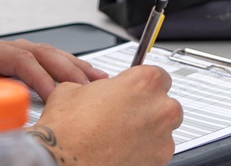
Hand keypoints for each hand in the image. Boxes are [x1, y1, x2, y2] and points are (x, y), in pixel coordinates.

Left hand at [0, 34, 107, 106]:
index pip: (17, 58)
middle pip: (38, 52)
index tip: (58, 93)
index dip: (40, 75)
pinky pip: (31, 64)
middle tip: (95, 86)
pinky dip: (54, 71)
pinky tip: (70, 81)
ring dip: (68, 67)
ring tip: (96, 80)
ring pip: (40, 56)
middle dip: (68, 67)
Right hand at [29, 65, 182, 165]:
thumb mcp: (72, 89)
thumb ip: (95, 86)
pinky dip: (143, 151)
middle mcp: (160, 109)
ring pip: (162, 130)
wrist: (64, 162)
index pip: (158, 75)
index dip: (142, 83)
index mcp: (143, 83)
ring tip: (120, 135)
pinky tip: (120, 150)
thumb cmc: (68, 130)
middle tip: (124, 114)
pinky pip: (156, 152)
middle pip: (165, 103)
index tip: (133, 90)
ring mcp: (162, 139)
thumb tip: (94, 90)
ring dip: (147, 130)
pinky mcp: (159, 163)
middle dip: (148, 108)